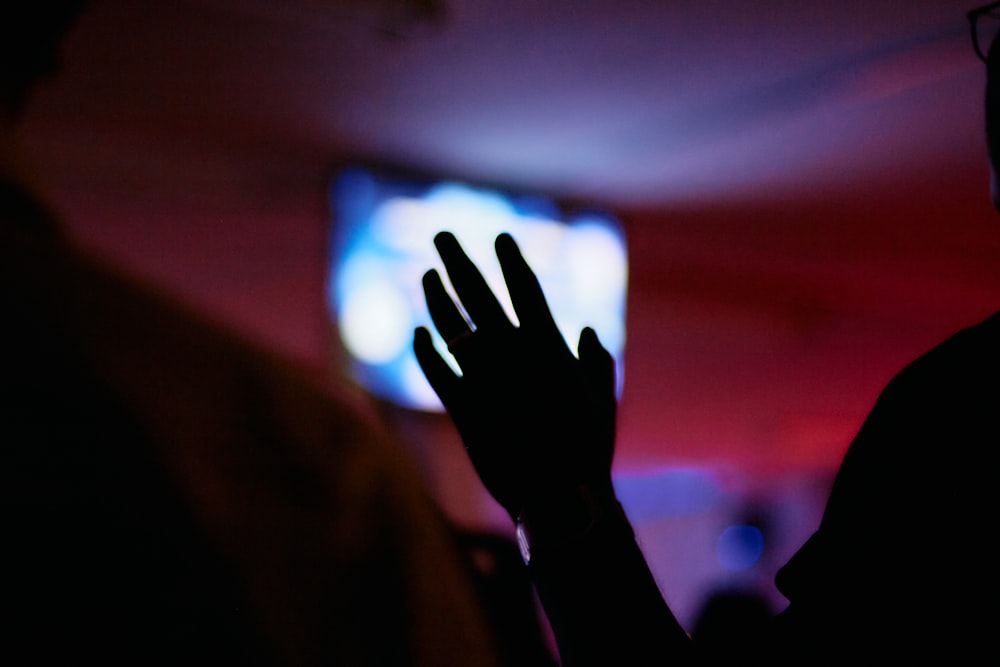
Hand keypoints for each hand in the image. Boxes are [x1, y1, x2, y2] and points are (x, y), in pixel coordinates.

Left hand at [413, 231, 617, 521]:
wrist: (557, 497)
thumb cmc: (586, 450)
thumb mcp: (602, 400)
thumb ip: (594, 362)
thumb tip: (587, 331)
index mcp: (548, 346)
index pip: (525, 289)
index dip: (511, 260)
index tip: (500, 237)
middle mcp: (511, 354)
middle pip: (478, 294)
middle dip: (458, 260)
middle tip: (442, 234)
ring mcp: (483, 379)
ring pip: (451, 325)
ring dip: (436, 297)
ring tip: (426, 274)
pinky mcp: (461, 408)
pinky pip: (437, 370)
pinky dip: (425, 349)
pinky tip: (417, 333)